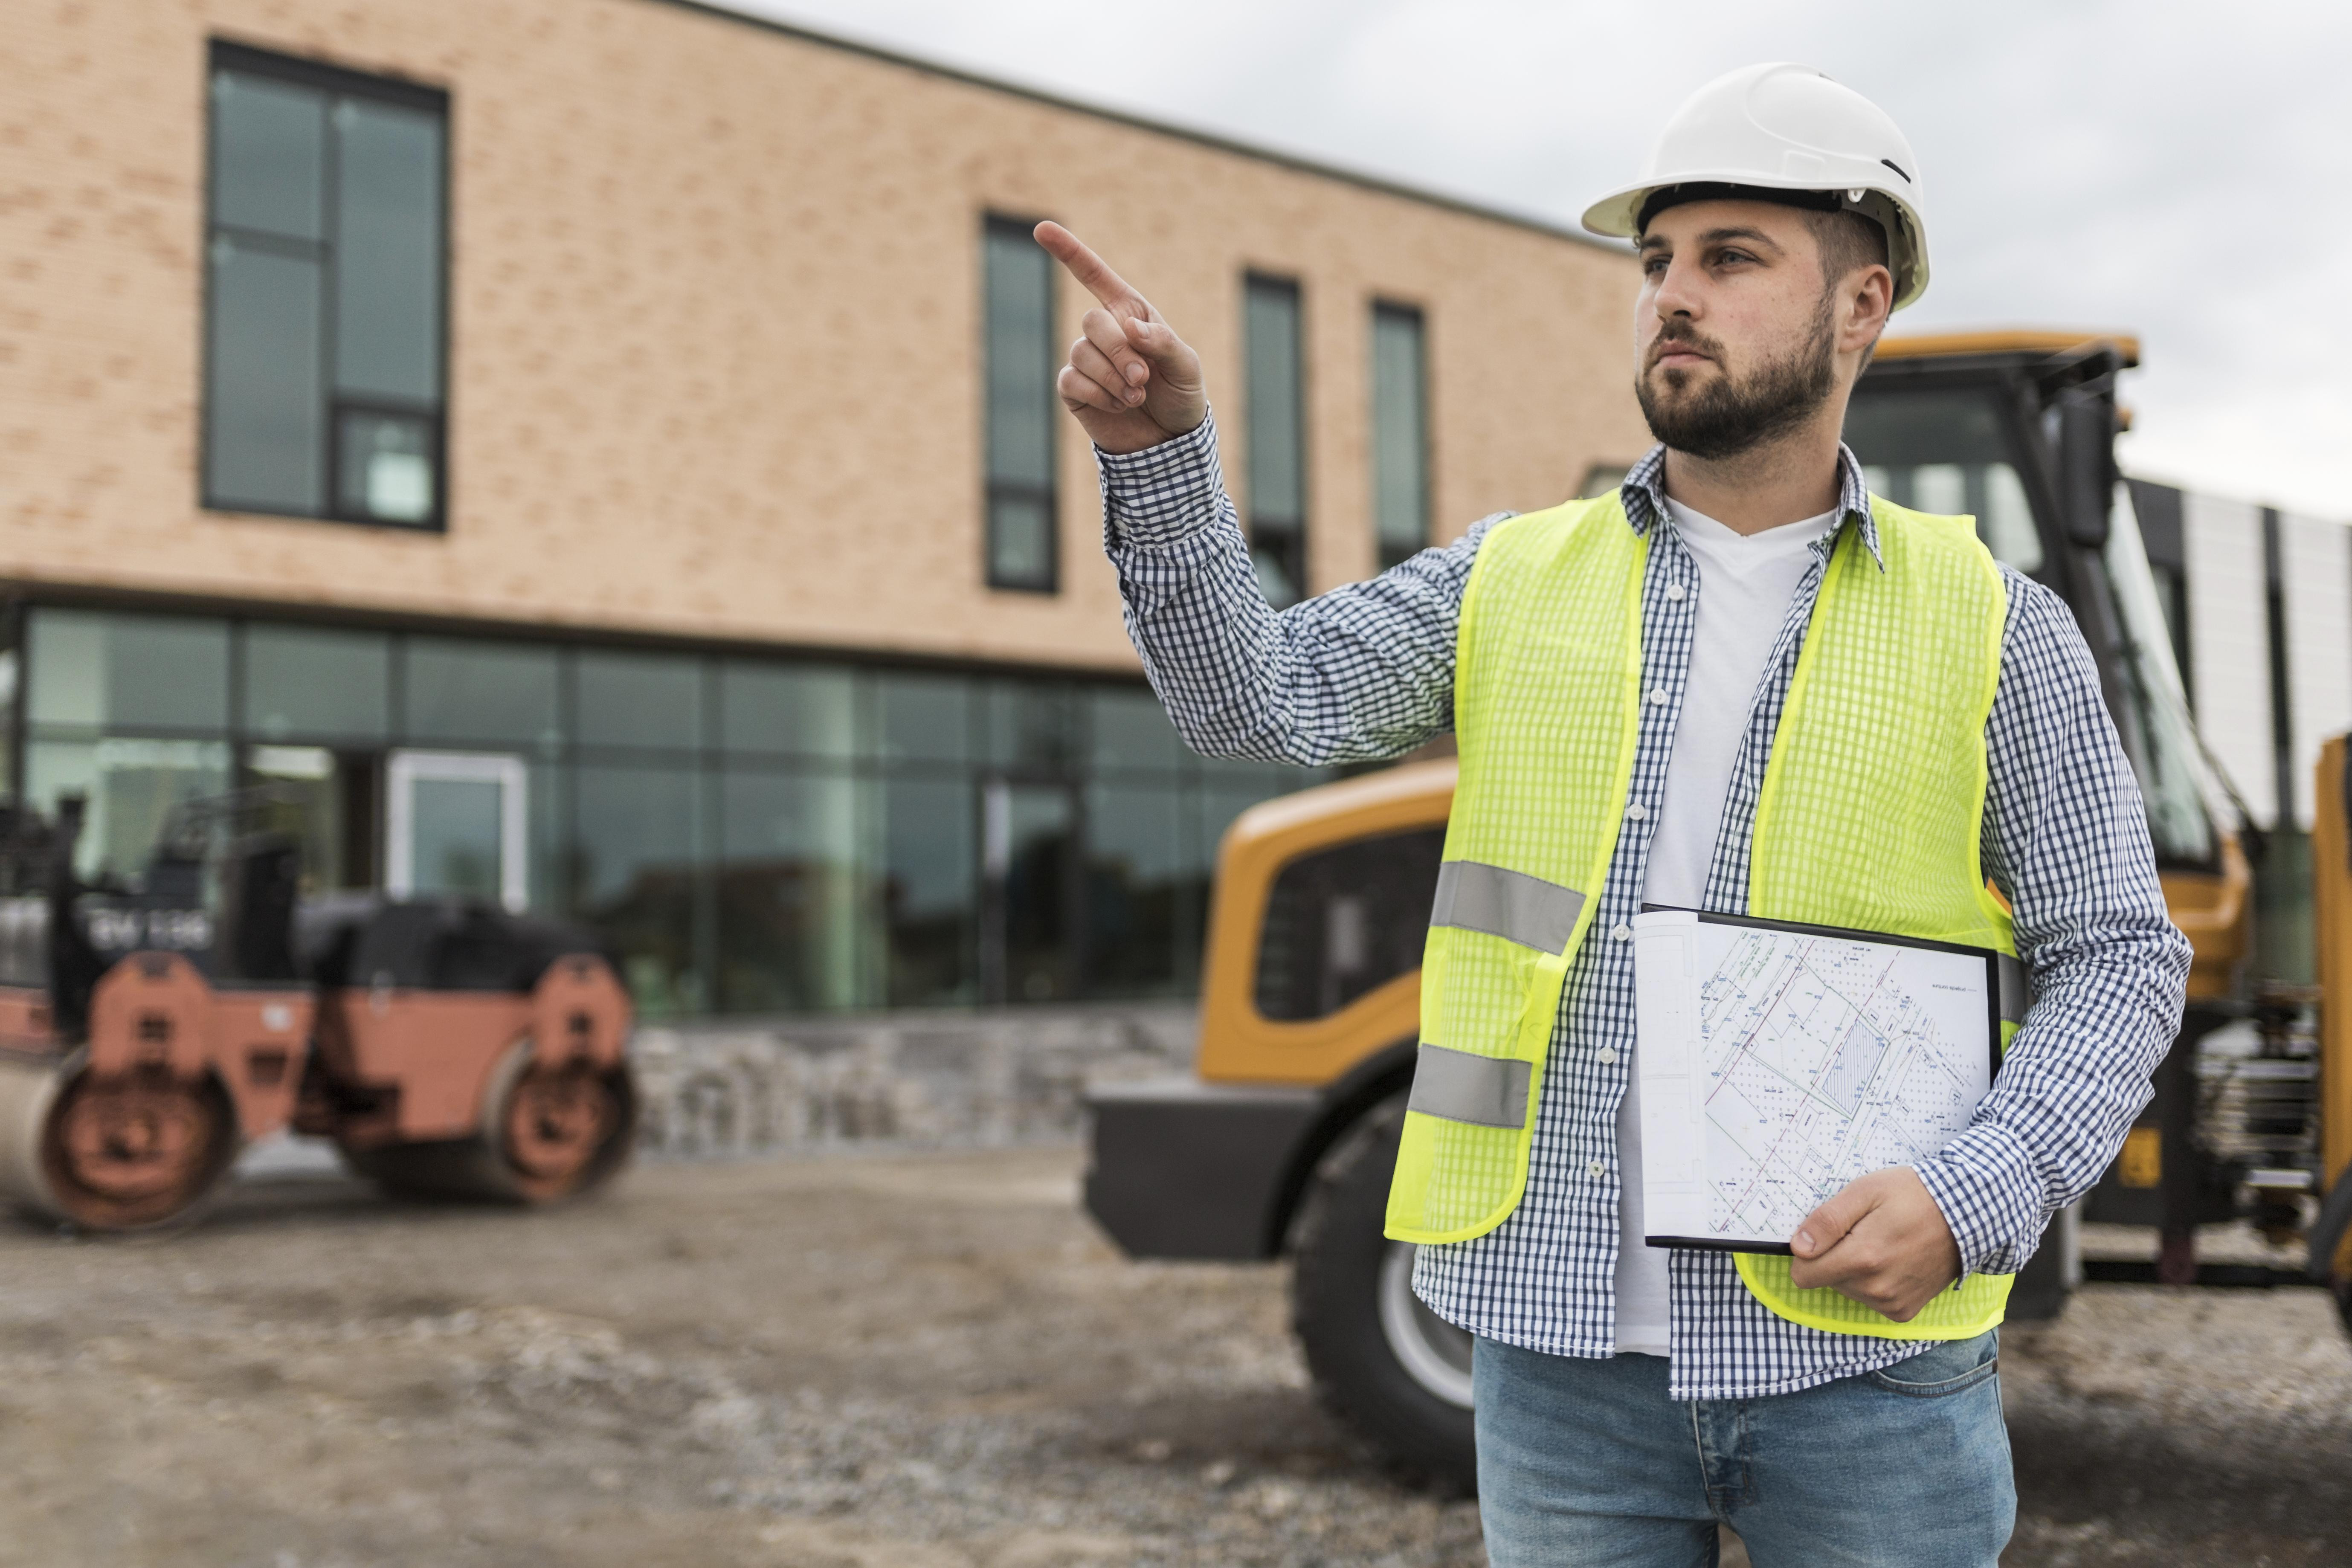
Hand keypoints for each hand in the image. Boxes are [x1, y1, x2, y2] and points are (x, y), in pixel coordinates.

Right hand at [1033, 221, 1205, 453]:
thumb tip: (1130, 327)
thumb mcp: (1186, 367)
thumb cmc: (1181, 396)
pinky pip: (1071, 380)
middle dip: (1119, 352)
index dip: (1068, 251)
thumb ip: (1163, 343)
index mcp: (1131, 313)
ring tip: (1136, 397)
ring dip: (1112, 379)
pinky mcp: (1075, 389)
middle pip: (1092, 322)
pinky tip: (1119, 405)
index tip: (1040, 228)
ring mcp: (1087, 360)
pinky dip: (1099, 395)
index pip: (1095, 276)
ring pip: (1081, 353)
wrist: (1169, 442)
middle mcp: (1105, 332)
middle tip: (1143, 379)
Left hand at [1786, 1167, 1962, 1321]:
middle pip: (1826, 1281)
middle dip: (1836, 1257)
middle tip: (1864, 1231)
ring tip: (1884, 1242)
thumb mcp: (1865, 1191)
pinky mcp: (1904, 1311)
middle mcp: (1876, 1288)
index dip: (1808, 1252)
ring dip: (1857, 1270)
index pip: (1803, 1274)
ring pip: (1848, 1290)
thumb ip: (1828, 1220)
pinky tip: (1895, 1260)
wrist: (1967, 1214)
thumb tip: (1798, 1247)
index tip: (1827, 1235)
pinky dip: (1876, 1282)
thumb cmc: (1914, 1195)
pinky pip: (1871, 1300)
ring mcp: (1892, 1303)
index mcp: (1862, 1258)